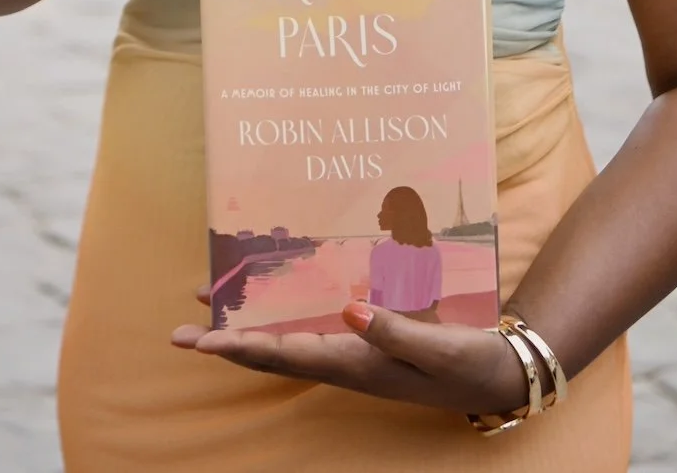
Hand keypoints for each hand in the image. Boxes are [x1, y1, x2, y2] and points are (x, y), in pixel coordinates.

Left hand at [172, 300, 529, 416]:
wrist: (498, 373)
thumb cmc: (468, 361)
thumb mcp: (435, 346)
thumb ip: (392, 329)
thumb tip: (345, 309)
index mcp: (357, 363)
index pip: (285, 355)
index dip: (240, 346)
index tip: (200, 341)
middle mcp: (346, 359)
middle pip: (272, 351)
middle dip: (225, 341)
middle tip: (179, 333)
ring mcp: (354, 351)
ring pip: (287, 339)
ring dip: (247, 327)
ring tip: (208, 311)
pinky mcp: (367, 339)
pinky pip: (311, 329)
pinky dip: (283, 316)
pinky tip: (273, 304)